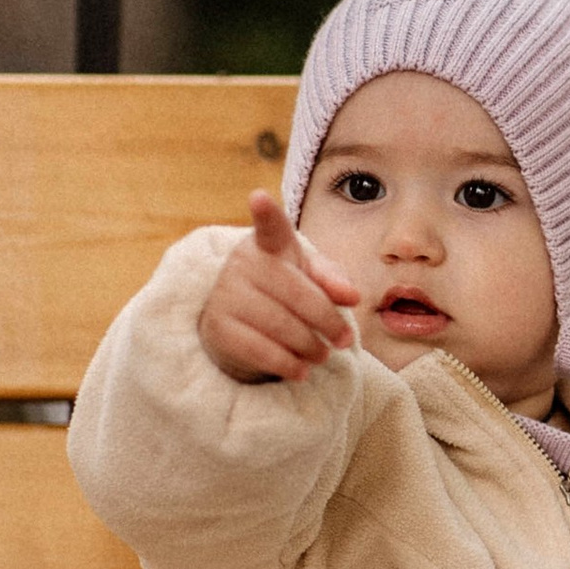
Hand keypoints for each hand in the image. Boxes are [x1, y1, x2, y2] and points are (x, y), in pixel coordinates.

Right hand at [197, 192, 363, 383]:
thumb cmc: (281, 293)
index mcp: (268, 245)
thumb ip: (332, 279)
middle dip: (328, 321)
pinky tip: (301, 370)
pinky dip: (288, 365)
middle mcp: (242, 264)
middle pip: (296, 294)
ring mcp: (225, 295)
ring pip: (281, 326)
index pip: (269, 227)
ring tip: (323, 355)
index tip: (259, 198)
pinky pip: (261, 351)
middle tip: (345, 339)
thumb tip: (351, 295)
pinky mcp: (217, 328)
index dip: (265, 213)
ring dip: (311, 346)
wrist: (236, 323)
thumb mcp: (308, 278)